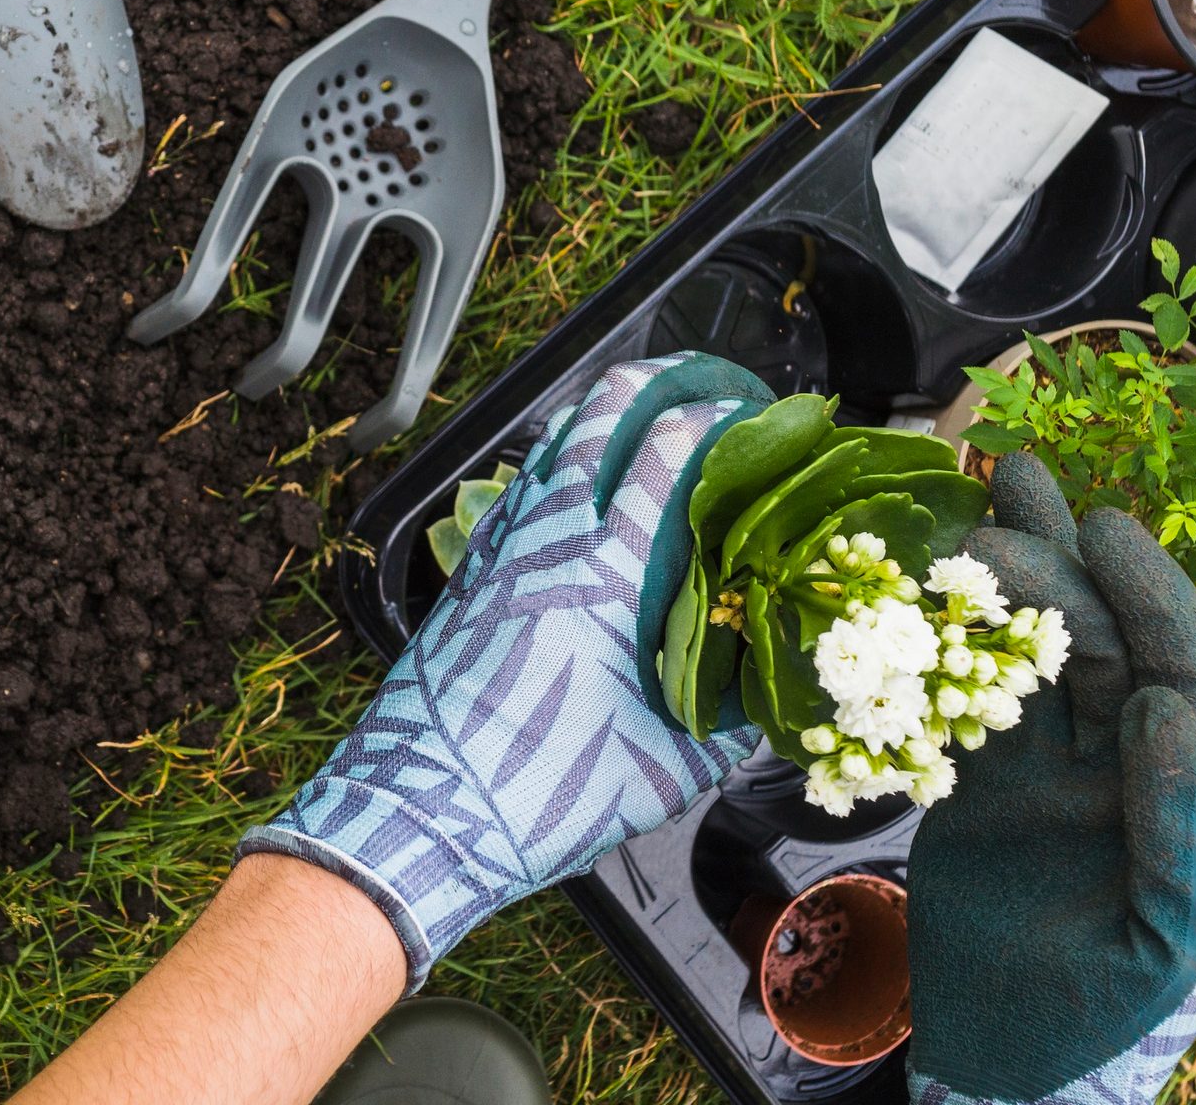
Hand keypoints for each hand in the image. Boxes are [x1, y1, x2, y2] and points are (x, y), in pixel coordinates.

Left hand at [240, 353, 776, 989]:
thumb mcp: (667, 771)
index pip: (668, 454)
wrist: (422, 813)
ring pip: (549, 447)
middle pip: (599, 417)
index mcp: (607, 574)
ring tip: (639, 411)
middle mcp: (548, 542)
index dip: (715, 417)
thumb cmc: (542, 795)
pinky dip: (551, 467)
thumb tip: (773, 695)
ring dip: (597, 416)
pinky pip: (515, 493)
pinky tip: (570, 485)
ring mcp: (498, 551)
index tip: (755, 413)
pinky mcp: (467, 575)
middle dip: (654, 382)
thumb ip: (730, 724)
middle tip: (698, 381)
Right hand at [906, 453, 1195, 1103]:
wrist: (1002, 1053)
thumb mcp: (1155, 940)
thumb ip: (1172, 830)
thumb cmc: (1092, 1014)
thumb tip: (1163, 712)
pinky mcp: (980, 785)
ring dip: (1011, 579)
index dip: (1145, 598)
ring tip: (982, 496)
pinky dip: (948, 643)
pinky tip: (927, 588)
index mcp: (1170, 797)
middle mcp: (1113, 769)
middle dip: (1062, 564)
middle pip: (1096, 643)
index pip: (1170, 674)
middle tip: (1007, 494)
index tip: (1102, 529)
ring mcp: (1045, 772)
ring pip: (1031, 656)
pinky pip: (965, 700)